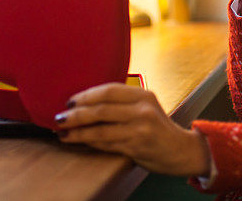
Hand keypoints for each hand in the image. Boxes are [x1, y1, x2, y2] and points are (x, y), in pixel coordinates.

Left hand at [55, 83, 210, 176]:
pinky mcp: (137, 146)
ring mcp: (140, 128)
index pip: (109, 90)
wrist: (181, 151)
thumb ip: (123, 102)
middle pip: (101, 109)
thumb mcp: (145, 107)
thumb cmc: (159, 128)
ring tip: (62, 132)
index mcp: (143, 95)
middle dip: (76, 114)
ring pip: (100, 129)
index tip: (69, 101)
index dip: (86, 95)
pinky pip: (107, 143)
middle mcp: (142, 109)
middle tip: (60, 117)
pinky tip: (78, 141)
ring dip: (78, 131)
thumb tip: (87, 103)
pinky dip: (89, 142)